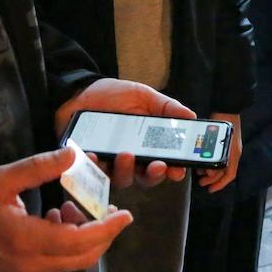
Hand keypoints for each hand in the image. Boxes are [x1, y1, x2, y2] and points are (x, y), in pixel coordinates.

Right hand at [0, 148, 133, 271]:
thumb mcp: (0, 180)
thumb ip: (39, 168)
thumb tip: (73, 155)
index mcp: (25, 240)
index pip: (80, 241)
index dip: (107, 229)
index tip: (126, 215)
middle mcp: (29, 267)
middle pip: (83, 257)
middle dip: (102, 234)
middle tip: (108, 209)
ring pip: (70, 264)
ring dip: (81, 240)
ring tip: (70, 210)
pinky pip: (54, 269)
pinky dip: (64, 249)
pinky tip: (53, 225)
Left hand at [55, 78, 191, 188]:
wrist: (80, 92)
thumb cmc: (114, 95)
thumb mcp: (143, 96)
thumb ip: (166, 107)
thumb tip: (192, 116)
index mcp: (149, 145)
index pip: (166, 164)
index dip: (174, 170)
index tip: (179, 170)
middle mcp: (133, 159)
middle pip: (147, 178)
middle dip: (154, 175)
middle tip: (157, 166)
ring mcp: (110, 163)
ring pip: (122, 179)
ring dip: (126, 170)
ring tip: (125, 154)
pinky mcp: (89, 163)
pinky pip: (92, 172)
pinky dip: (95, 166)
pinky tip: (94, 154)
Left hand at [198, 113, 241, 192]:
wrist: (228, 105)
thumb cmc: (225, 121)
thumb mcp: (222, 140)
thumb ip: (216, 155)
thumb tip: (208, 171)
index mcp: (233, 154)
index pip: (229, 175)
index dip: (219, 184)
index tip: (209, 189)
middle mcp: (233, 152)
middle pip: (224, 172)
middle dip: (212, 179)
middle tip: (201, 181)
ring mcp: (230, 147)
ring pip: (221, 165)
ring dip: (210, 171)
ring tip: (200, 172)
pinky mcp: (225, 142)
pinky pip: (219, 157)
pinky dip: (211, 162)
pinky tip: (202, 160)